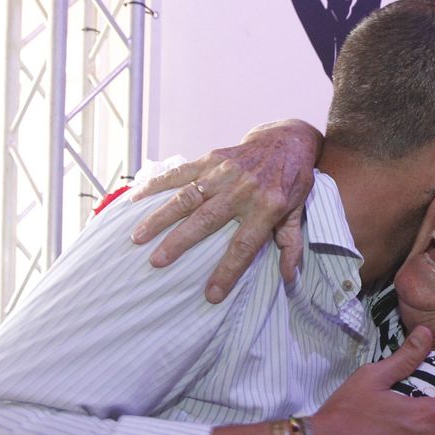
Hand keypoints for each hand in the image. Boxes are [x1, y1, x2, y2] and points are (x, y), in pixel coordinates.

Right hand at [129, 120, 319, 301]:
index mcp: (267, 207)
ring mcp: (225, 172)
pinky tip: (136, 198)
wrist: (287, 140)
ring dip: (160, 216)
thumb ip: (291, 244)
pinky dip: (156, 184)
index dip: (228, 271)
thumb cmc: (291, 181)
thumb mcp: (298, 213)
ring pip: (187, 196)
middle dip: (179, 242)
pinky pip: (180, 172)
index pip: (244, 245)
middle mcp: (243, 190)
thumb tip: (288, 277)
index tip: (211, 294)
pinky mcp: (211, 158)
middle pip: (206, 220)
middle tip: (156, 262)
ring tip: (138, 236)